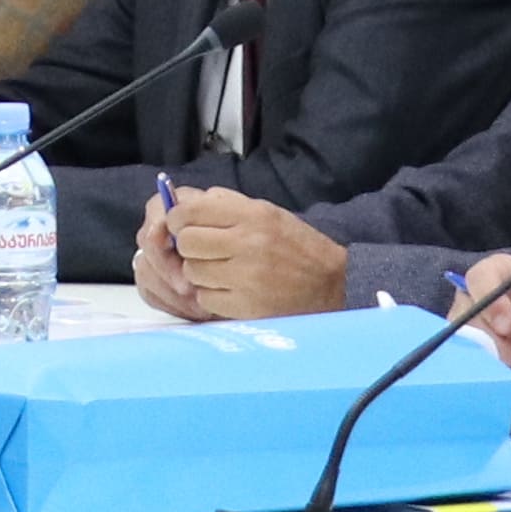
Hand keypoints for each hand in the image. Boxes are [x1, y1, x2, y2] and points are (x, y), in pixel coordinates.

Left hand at [146, 189, 348, 318]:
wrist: (332, 284)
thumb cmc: (294, 245)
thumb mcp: (267, 212)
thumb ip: (226, 205)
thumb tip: (183, 204)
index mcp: (253, 215)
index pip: (191, 211)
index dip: (178, 219)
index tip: (181, 225)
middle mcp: (248, 244)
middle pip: (187, 242)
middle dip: (188, 246)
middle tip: (202, 250)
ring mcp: (246, 278)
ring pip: (192, 272)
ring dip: (200, 272)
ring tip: (221, 271)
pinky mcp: (245, 306)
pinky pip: (205, 298)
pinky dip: (212, 295)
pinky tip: (230, 289)